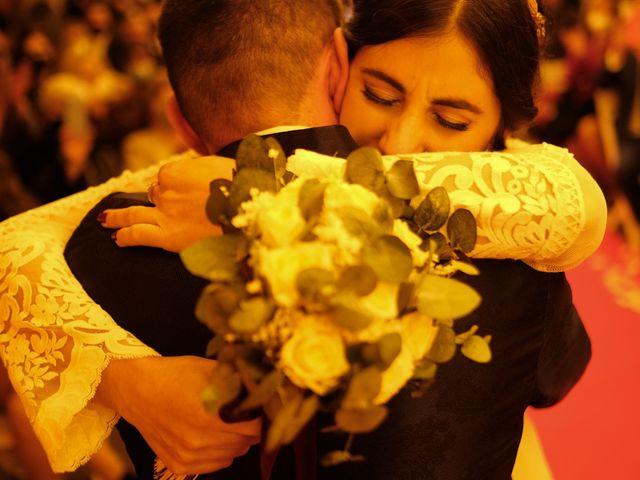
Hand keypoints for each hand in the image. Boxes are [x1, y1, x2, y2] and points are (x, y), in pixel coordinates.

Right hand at [94, 356, 260, 474]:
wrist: (137, 389)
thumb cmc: (176, 375)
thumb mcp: (211, 369)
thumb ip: (239, 381)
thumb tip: (265, 388)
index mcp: (210, 414)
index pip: (257, 426)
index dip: (263, 415)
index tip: (262, 406)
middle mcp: (200, 440)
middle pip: (247, 441)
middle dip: (251, 426)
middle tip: (245, 411)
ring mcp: (189, 455)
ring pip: (234, 453)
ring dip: (237, 439)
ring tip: (226, 420)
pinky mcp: (180, 464)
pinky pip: (217, 465)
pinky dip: (221, 452)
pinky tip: (213, 434)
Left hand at [100, 155, 234, 251]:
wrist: (246, 207)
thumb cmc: (238, 184)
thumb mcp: (216, 163)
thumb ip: (198, 167)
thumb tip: (192, 169)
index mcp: (174, 171)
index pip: (166, 178)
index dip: (176, 185)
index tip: (188, 192)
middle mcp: (165, 191)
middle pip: (154, 194)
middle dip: (155, 200)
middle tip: (148, 205)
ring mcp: (164, 214)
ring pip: (133, 213)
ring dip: (117, 216)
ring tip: (104, 220)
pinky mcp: (167, 236)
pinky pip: (138, 235)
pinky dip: (125, 236)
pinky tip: (116, 239)